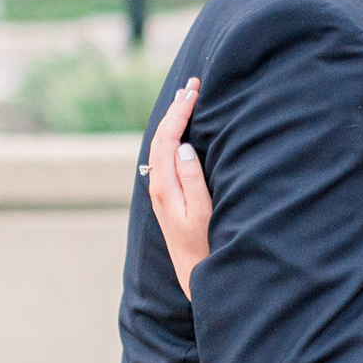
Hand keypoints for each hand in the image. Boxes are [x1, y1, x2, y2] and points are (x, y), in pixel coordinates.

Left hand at [146, 78, 212, 297]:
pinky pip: (165, 155)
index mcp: (164, 187)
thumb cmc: (204, 247)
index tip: (194, 91)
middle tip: (192, 84)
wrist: (195, 277)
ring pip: (161, 145)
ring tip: (186, 99)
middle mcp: (157, 186)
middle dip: (176, 109)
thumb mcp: (202, 213)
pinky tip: (181, 130)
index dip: (180, 112)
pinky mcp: (166, 195)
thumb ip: (192, 179)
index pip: (168, 138)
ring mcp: (160, 191)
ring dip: (173, 120)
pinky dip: (173, 135)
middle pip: (160, 137)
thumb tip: (184, 146)